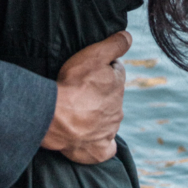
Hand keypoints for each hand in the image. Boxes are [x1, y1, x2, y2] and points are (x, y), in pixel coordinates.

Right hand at [41, 31, 129, 163]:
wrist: (57, 118)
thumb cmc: (73, 84)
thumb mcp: (93, 55)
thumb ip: (114, 44)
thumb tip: (130, 37)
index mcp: (118, 85)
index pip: (116, 71)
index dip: (103, 67)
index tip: (88, 69)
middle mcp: (118, 109)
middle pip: (112, 95)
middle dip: (100, 91)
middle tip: (80, 89)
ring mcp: (110, 131)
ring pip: (108, 119)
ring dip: (97, 114)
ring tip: (77, 110)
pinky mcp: (100, 150)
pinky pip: (105, 147)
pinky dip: (100, 142)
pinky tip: (90, 137)